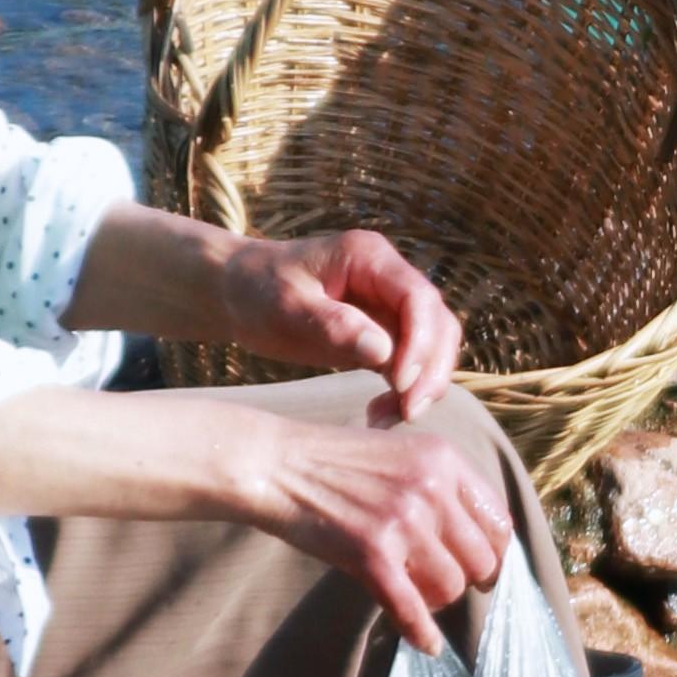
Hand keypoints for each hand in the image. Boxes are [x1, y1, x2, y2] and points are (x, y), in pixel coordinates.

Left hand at [210, 222, 463, 418]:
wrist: (238, 293)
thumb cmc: (256, 290)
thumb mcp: (285, 305)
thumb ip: (332, 325)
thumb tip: (383, 353)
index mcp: (370, 258)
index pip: (418, 297)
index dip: (420, 341)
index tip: (400, 382)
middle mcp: (389, 279)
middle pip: (438, 323)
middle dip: (431, 369)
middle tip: (408, 412)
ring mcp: (390, 308)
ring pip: (433, 347)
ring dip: (424, 385)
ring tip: (391, 418)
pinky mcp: (383, 336)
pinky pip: (411, 366)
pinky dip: (405, 393)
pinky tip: (381, 416)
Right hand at [226, 395, 510, 651]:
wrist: (277, 465)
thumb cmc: (336, 462)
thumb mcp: (403, 453)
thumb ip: (442, 486)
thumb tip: (478, 539)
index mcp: (445, 459)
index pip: (498, 521)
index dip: (497, 554)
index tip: (485, 569)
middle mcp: (431, 488)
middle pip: (481, 560)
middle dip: (470, 581)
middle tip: (449, 587)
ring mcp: (403, 521)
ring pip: (451, 587)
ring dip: (438, 600)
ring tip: (419, 596)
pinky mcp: (372, 554)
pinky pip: (411, 608)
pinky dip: (423, 633)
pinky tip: (428, 645)